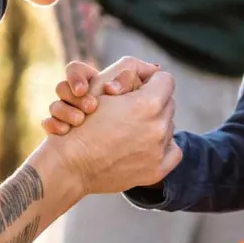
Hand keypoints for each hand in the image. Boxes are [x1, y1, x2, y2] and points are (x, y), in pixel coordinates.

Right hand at [41, 66, 180, 192]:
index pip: (165, 80)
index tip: (137, 87)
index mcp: (148, 103)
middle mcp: (158, 127)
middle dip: (152, 102)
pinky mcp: (156, 170)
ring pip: (168, 126)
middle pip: (168, 103)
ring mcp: (159, 151)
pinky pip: (174, 151)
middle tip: (130, 108)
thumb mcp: (99, 87)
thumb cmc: (80, 123)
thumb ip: (129, 73)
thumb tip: (153, 71)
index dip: (149, 80)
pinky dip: (163, 146)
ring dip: (155, 124)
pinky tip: (146, 143)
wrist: (70, 165)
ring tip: (131, 128)